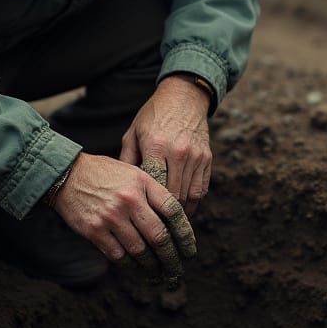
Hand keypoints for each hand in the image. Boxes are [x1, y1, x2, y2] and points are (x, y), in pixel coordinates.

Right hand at [52, 152, 195, 277]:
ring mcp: (111, 217)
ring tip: (159, 274)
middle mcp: (129, 200)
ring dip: (152, 266)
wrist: (67, 175)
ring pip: (140, 251)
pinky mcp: (94, 231)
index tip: (189, 249)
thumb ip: (154, 193)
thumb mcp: (134, 173)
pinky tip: (137, 269)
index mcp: (143, 183)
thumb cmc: (106, 175)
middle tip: (177, 270)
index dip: (185, 234)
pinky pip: (118, 256)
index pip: (173, 211)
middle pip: (159, 236)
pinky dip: (130, 265)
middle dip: (171, 258)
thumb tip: (174, 223)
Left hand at [119, 75, 212, 215]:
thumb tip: (119, 189)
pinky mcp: (207, 158)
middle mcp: (177, 152)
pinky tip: (182, 209)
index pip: (152, 186)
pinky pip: (201, 188)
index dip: (146, 205)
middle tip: (153, 230)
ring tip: (167, 225)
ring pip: (189, 195)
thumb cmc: (152, 117)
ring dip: (179, 213)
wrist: (183, 97)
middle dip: (163, 214)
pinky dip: (192, 202)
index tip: (138, 218)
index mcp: (155, 146)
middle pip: (172, 195)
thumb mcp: (133, 133)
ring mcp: (195, 155)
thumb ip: (126, 161)